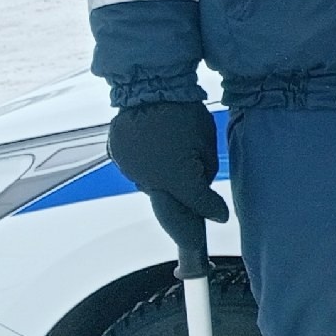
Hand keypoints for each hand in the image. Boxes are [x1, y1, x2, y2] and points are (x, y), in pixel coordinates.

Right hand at [109, 102, 226, 242]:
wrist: (149, 89)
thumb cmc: (184, 115)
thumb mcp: (205, 145)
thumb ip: (204, 177)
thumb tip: (203, 195)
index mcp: (175, 178)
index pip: (195, 208)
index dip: (206, 219)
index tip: (216, 226)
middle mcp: (148, 180)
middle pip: (168, 210)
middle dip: (182, 226)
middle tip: (192, 246)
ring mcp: (130, 169)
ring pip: (153, 189)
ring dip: (167, 195)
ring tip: (184, 203)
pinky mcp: (119, 157)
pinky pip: (139, 172)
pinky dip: (152, 174)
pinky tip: (162, 168)